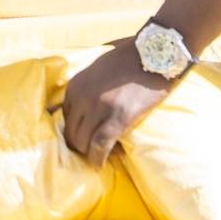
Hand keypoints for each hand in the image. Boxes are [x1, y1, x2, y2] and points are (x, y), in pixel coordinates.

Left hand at [62, 40, 177, 165]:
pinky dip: (97, 158)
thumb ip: (86, 86)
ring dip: (88, 153)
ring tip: (98, 157)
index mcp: (76, 84)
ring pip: (82, 141)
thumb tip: (83, 107)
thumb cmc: (129, 59)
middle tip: (91, 151)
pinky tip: (99, 164)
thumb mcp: (96, 69)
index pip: (65, 116)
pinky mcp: (118, 117)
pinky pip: (100, 145)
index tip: (85, 136)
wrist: (155, 54)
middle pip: (71, 131)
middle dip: (79, 144)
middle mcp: (83, 96)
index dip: (75, 129)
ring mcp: (99, 107)